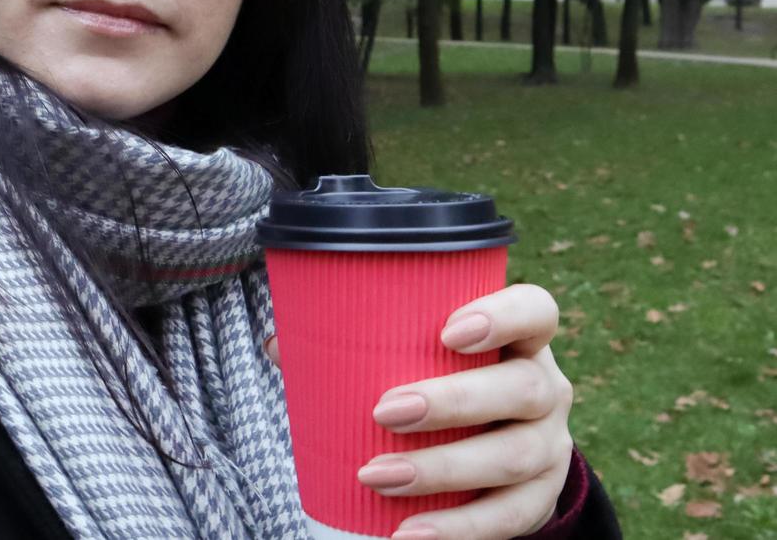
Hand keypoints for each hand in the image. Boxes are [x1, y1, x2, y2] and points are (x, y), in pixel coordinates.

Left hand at [355, 284, 574, 539]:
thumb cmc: (441, 384)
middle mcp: (546, 389)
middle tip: (384, 411)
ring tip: (377, 476)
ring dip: (442, 469)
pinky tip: (409, 534)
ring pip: (513, 456)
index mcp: (521, 341)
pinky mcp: (539, 500)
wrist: (495, 451)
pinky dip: (457, 528)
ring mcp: (550, 447)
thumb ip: (355, 343)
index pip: (536, 312)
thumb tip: (277, 344)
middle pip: (521, 390)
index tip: (448, 331)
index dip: (503, 316)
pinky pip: (508, 518)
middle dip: (452, 401)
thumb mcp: (417, 358)